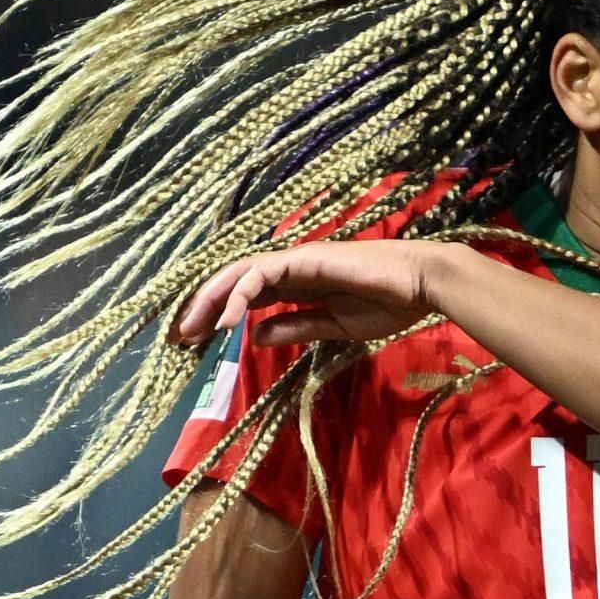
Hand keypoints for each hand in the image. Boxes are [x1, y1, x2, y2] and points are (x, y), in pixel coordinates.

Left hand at [171, 240, 447, 347]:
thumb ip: (295, 327)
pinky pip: (261, 273)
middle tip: (180, 337)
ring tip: (192, 328)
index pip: (246, 294)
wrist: (420, 285)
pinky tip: (227, 321)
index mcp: (298, 282)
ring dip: (210, 299)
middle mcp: (290, 266)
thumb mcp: (333, 325)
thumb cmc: (388, 303)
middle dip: (202, 306)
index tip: (198, 340)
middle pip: (233, 280)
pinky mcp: (303, 258)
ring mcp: (295, 258)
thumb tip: (255, 336)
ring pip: (239, 272)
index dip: (218, 313)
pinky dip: (239, 295)